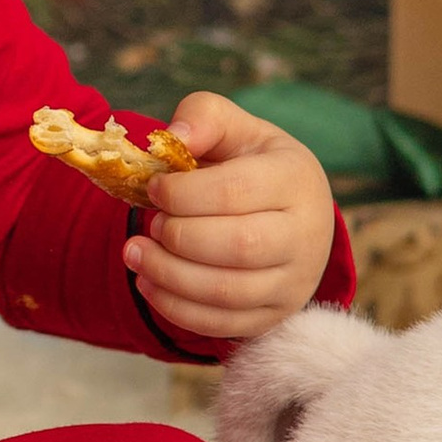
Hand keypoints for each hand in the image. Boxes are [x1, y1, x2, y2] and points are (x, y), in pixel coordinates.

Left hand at [124, 93, 337, 346]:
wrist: (292, 211)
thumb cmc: (251, 162)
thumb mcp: (233, 127)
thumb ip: (203, 117)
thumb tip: (174, 136)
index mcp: (296, 179)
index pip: (236, 192)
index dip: (184, 193)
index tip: (154, 187)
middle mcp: (306, 235)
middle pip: (238, 247)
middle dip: (178, 237)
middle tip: (149, 224)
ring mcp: (295, 282)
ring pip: (229, 291)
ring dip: (169, 275)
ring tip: (134, 253)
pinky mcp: (275, 315)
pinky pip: (224, 324)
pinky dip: (177, 308)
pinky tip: (148, 283)